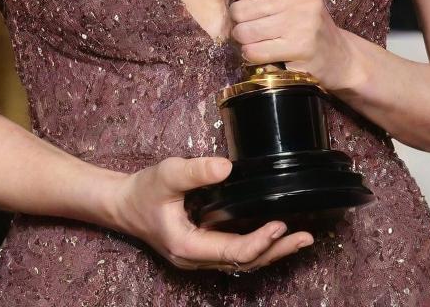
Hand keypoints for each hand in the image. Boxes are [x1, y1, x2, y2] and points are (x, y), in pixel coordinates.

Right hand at [111, 156, 311, 271]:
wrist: (122, 204)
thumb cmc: (142, 190)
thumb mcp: (167, 175)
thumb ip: (195, 171)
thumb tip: (226, 167)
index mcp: (188, 247)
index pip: (232, 252)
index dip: (259, 241)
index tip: (280, 224)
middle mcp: (197, 259)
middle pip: (244, 262)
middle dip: (277, 251)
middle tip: (306, 238)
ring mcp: (201, 256)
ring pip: (242, 261)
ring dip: (272, 251)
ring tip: (300, 239)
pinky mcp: (204, 247)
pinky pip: (235, 252)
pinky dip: (258, 245)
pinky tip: (274, 235)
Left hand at [229, 0, 355, 90]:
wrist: (337, 54)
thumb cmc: (305, 21)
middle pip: (241, 7)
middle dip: (239, 21)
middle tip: (251, 24)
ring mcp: (302, 22)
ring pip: (244, 31)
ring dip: (244, 39)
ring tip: (257, 38)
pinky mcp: (299, 48)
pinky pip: (253, 51)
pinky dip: (251, 54)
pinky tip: (263, 51)